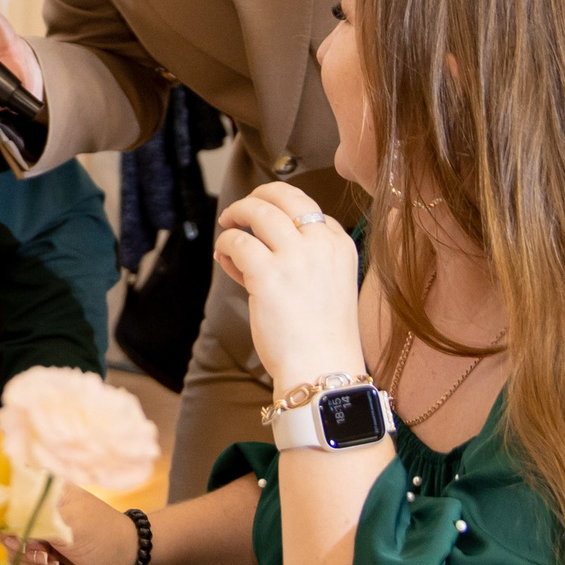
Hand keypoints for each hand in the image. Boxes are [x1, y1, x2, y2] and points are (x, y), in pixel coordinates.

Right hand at [8, 482, 137, 564]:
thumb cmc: (102, 533)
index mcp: (44, 491)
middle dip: (21, 544)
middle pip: (7, 525)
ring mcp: (38, 531)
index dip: (5, 515)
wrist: (124, 559)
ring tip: (52, 562)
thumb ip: (39, 522)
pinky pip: (24, 562)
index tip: (16, 533)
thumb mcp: (72, 523)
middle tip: (41, 551)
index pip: (8, 495)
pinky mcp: (41, 552)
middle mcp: (37, 509)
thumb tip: (4, 528)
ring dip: (30, 559)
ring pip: (14, 547)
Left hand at [214, 181, 361, 390]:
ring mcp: (295, 256)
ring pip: (258, 210)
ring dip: (236, 213)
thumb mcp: (326, 284)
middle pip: (285, 195)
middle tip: (239, 210)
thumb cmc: (321, 336)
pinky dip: (225, 244)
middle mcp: (321, 243)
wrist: (322, 370)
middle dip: (257, 195)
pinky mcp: (268, 274)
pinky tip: (223, 257)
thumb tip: (249, 242)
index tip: (266, 236)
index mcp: (340, 244)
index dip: (281, 216)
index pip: (309, 210)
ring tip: (226, 226)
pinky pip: (237, 241)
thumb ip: (298, 258)